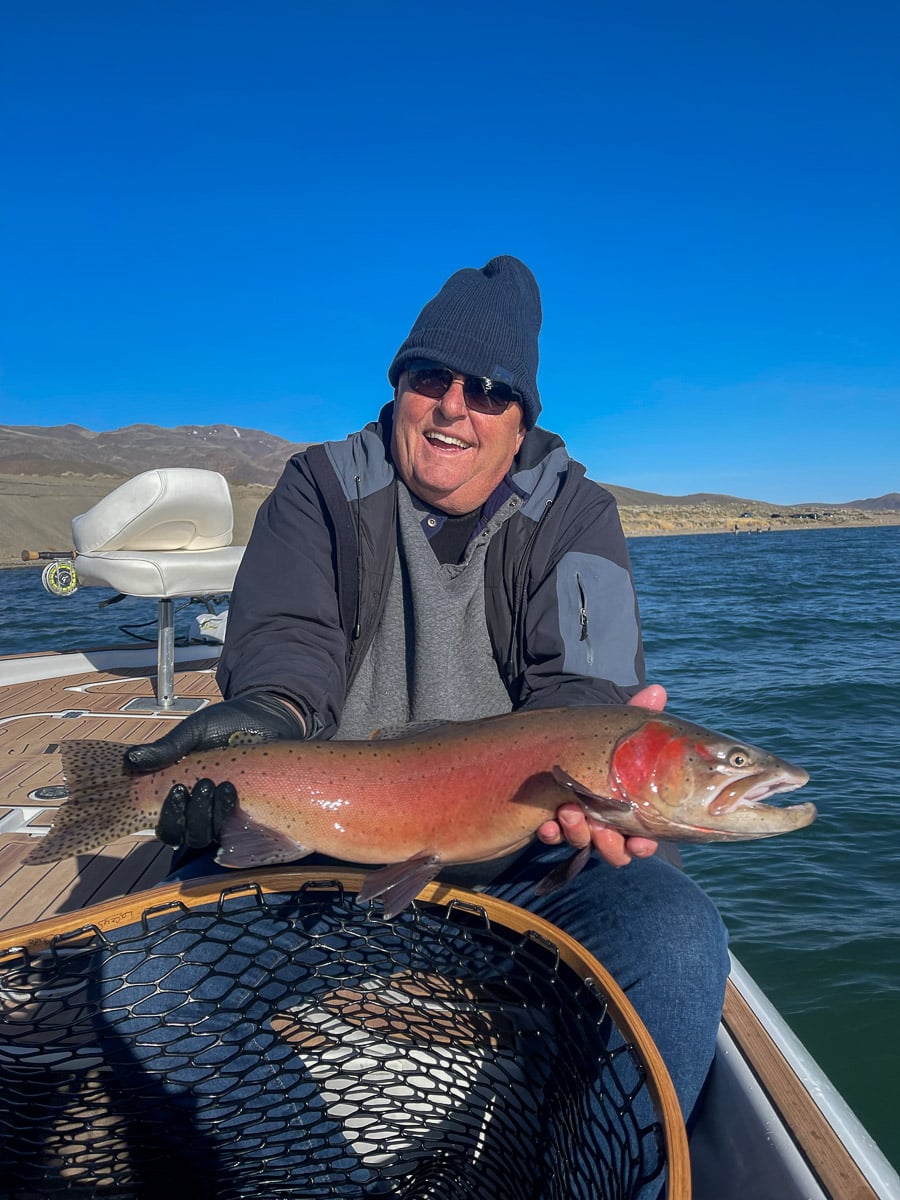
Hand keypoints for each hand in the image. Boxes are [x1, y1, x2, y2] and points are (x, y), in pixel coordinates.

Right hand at [123, 691, 304, 850]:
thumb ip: (167, 748)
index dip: (168, 817)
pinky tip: (236, 793)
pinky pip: (237, 828)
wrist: (265, 716)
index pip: (166, 823)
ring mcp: (223, 813)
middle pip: (186, 835)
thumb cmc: (225, 724)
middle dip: (193, 816)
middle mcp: (199, 810)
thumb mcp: (193, 731)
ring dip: (213, 815)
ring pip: (210, 835)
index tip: (178, 789)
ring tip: (225, 786)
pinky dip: (233, 815)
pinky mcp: (250, 812)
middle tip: (205, 784)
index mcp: (180, 794)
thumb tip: (131, 760)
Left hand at [536, 685, 665, 867]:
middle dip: (608, 843)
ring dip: (577, 832)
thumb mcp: (617, 731)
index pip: (641, 839)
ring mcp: (577, 824)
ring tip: (568, 811)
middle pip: (613, 849)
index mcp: (627, 809)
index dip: (642, 846)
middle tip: (599, 827)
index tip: (639, 844)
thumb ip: (638, 716)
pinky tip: (545, 824)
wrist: (554, 743)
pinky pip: (552, 837)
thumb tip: (657, 690)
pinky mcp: (551, 822)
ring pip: (582, 843)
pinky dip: (551, 833)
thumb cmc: (598, 742)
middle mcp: (604, 822)